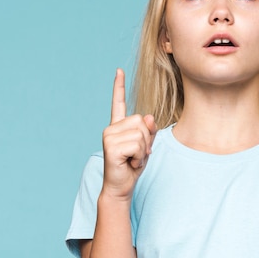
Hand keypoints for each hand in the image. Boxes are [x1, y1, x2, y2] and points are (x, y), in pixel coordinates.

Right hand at [102, 68, 156, 200]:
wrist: (121, 186)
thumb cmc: (132, 166)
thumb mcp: (146, 146)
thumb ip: (149, 130)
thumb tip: (148, 117)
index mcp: (118, 126)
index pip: (119, 103)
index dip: (119, 87)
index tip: (119, 71)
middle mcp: (111, 128)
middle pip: (141, 121)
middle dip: (147, 139)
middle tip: (137, 154)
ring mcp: (109, 136)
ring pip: (141, 133)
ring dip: (143, 150)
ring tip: (133, 159)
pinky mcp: (111, 147)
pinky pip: (137, 145)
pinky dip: (139, 157)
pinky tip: (130, 163)